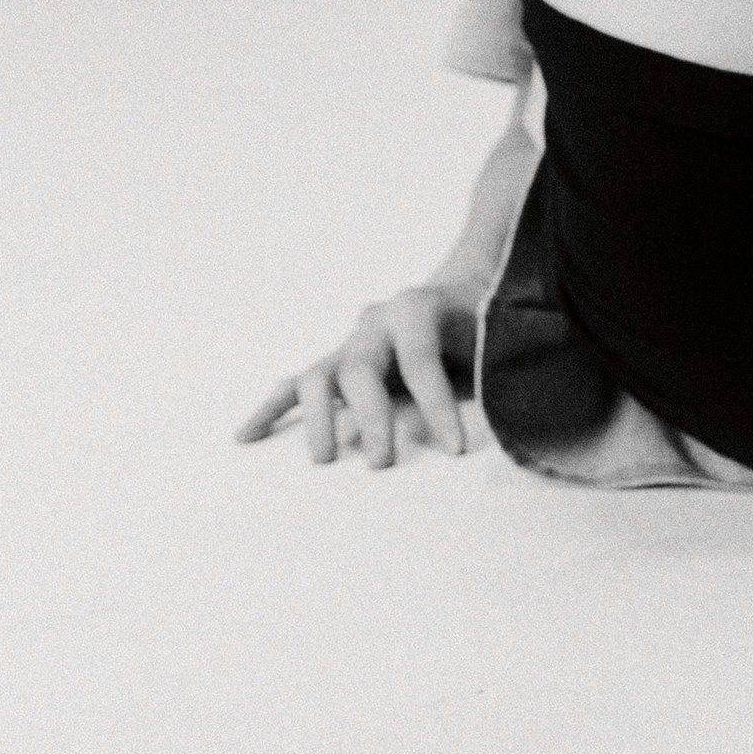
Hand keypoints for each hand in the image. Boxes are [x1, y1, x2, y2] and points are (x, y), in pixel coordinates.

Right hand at [236, 285, 477, 466]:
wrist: (462, 289)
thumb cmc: (482, 321)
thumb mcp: (495, 336)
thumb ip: (493, 369)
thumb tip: (507, 421)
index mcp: (417, 309)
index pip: (420, 359)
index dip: (435, 404)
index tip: (453, 450)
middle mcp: (375, 322)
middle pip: (360, 368)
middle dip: (369, 417)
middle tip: (381, 464)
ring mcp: (350, 341)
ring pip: (318, 376)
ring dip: (317, 419)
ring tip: (324, 460)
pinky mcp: (335, 361)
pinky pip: (295, 385)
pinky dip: (270, 410)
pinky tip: (245, 438)